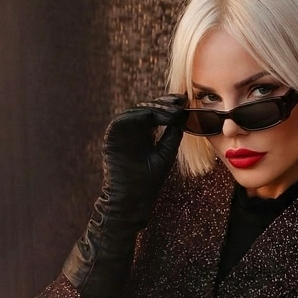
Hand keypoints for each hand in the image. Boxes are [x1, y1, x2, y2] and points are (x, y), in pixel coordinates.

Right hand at [99, 94, 187, 224]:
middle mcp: (133, 129)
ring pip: (137, 110)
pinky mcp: (112, 135)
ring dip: (154, 109)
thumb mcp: (167, 152)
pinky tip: (153, 115)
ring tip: (171, 112)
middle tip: (179, 102)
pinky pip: (123, 119)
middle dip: (164, 103)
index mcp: (146, 132)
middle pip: (148, 108)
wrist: (134, 196)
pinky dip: (138, 115)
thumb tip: (183, 115)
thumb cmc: (150, 179)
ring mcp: (122, 131)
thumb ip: (173, 134)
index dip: (170, 105)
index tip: (185, 101)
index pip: (157, 113)